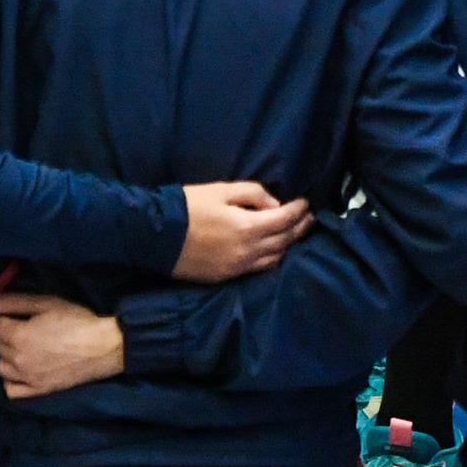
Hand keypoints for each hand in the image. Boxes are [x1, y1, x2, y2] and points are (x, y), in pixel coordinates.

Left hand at [0, 286, 126, 397]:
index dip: (2, 317)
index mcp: (19, 336)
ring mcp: (27, 379)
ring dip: (6, 356)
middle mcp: (18, 360)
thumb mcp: (46, 303)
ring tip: (21, 348)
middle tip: (21, 328)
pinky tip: (20, 371)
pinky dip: (10, 381)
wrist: (102, 347)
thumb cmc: (76, 320)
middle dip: (4, 334)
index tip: (13, 315)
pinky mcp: (38, 391)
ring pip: (0, 368)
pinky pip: (11, 391)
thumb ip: (14, 301)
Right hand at [171, 181, 310, 280]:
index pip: (284, 219)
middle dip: (299, 227)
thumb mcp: (220, 190)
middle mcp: (248, 251)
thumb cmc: (188, 207)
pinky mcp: (227, 276)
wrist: (157, 237)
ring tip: (295, 233)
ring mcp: (238, 268)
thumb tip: (274, 204)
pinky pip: (259, 268)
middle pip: (284, 241)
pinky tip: (273, 249)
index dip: (298, 210)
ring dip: (288, 244)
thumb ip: (252, 193)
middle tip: (309, 217)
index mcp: (247, 227)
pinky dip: (272, 257)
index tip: (306, 201)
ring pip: (275, 258)